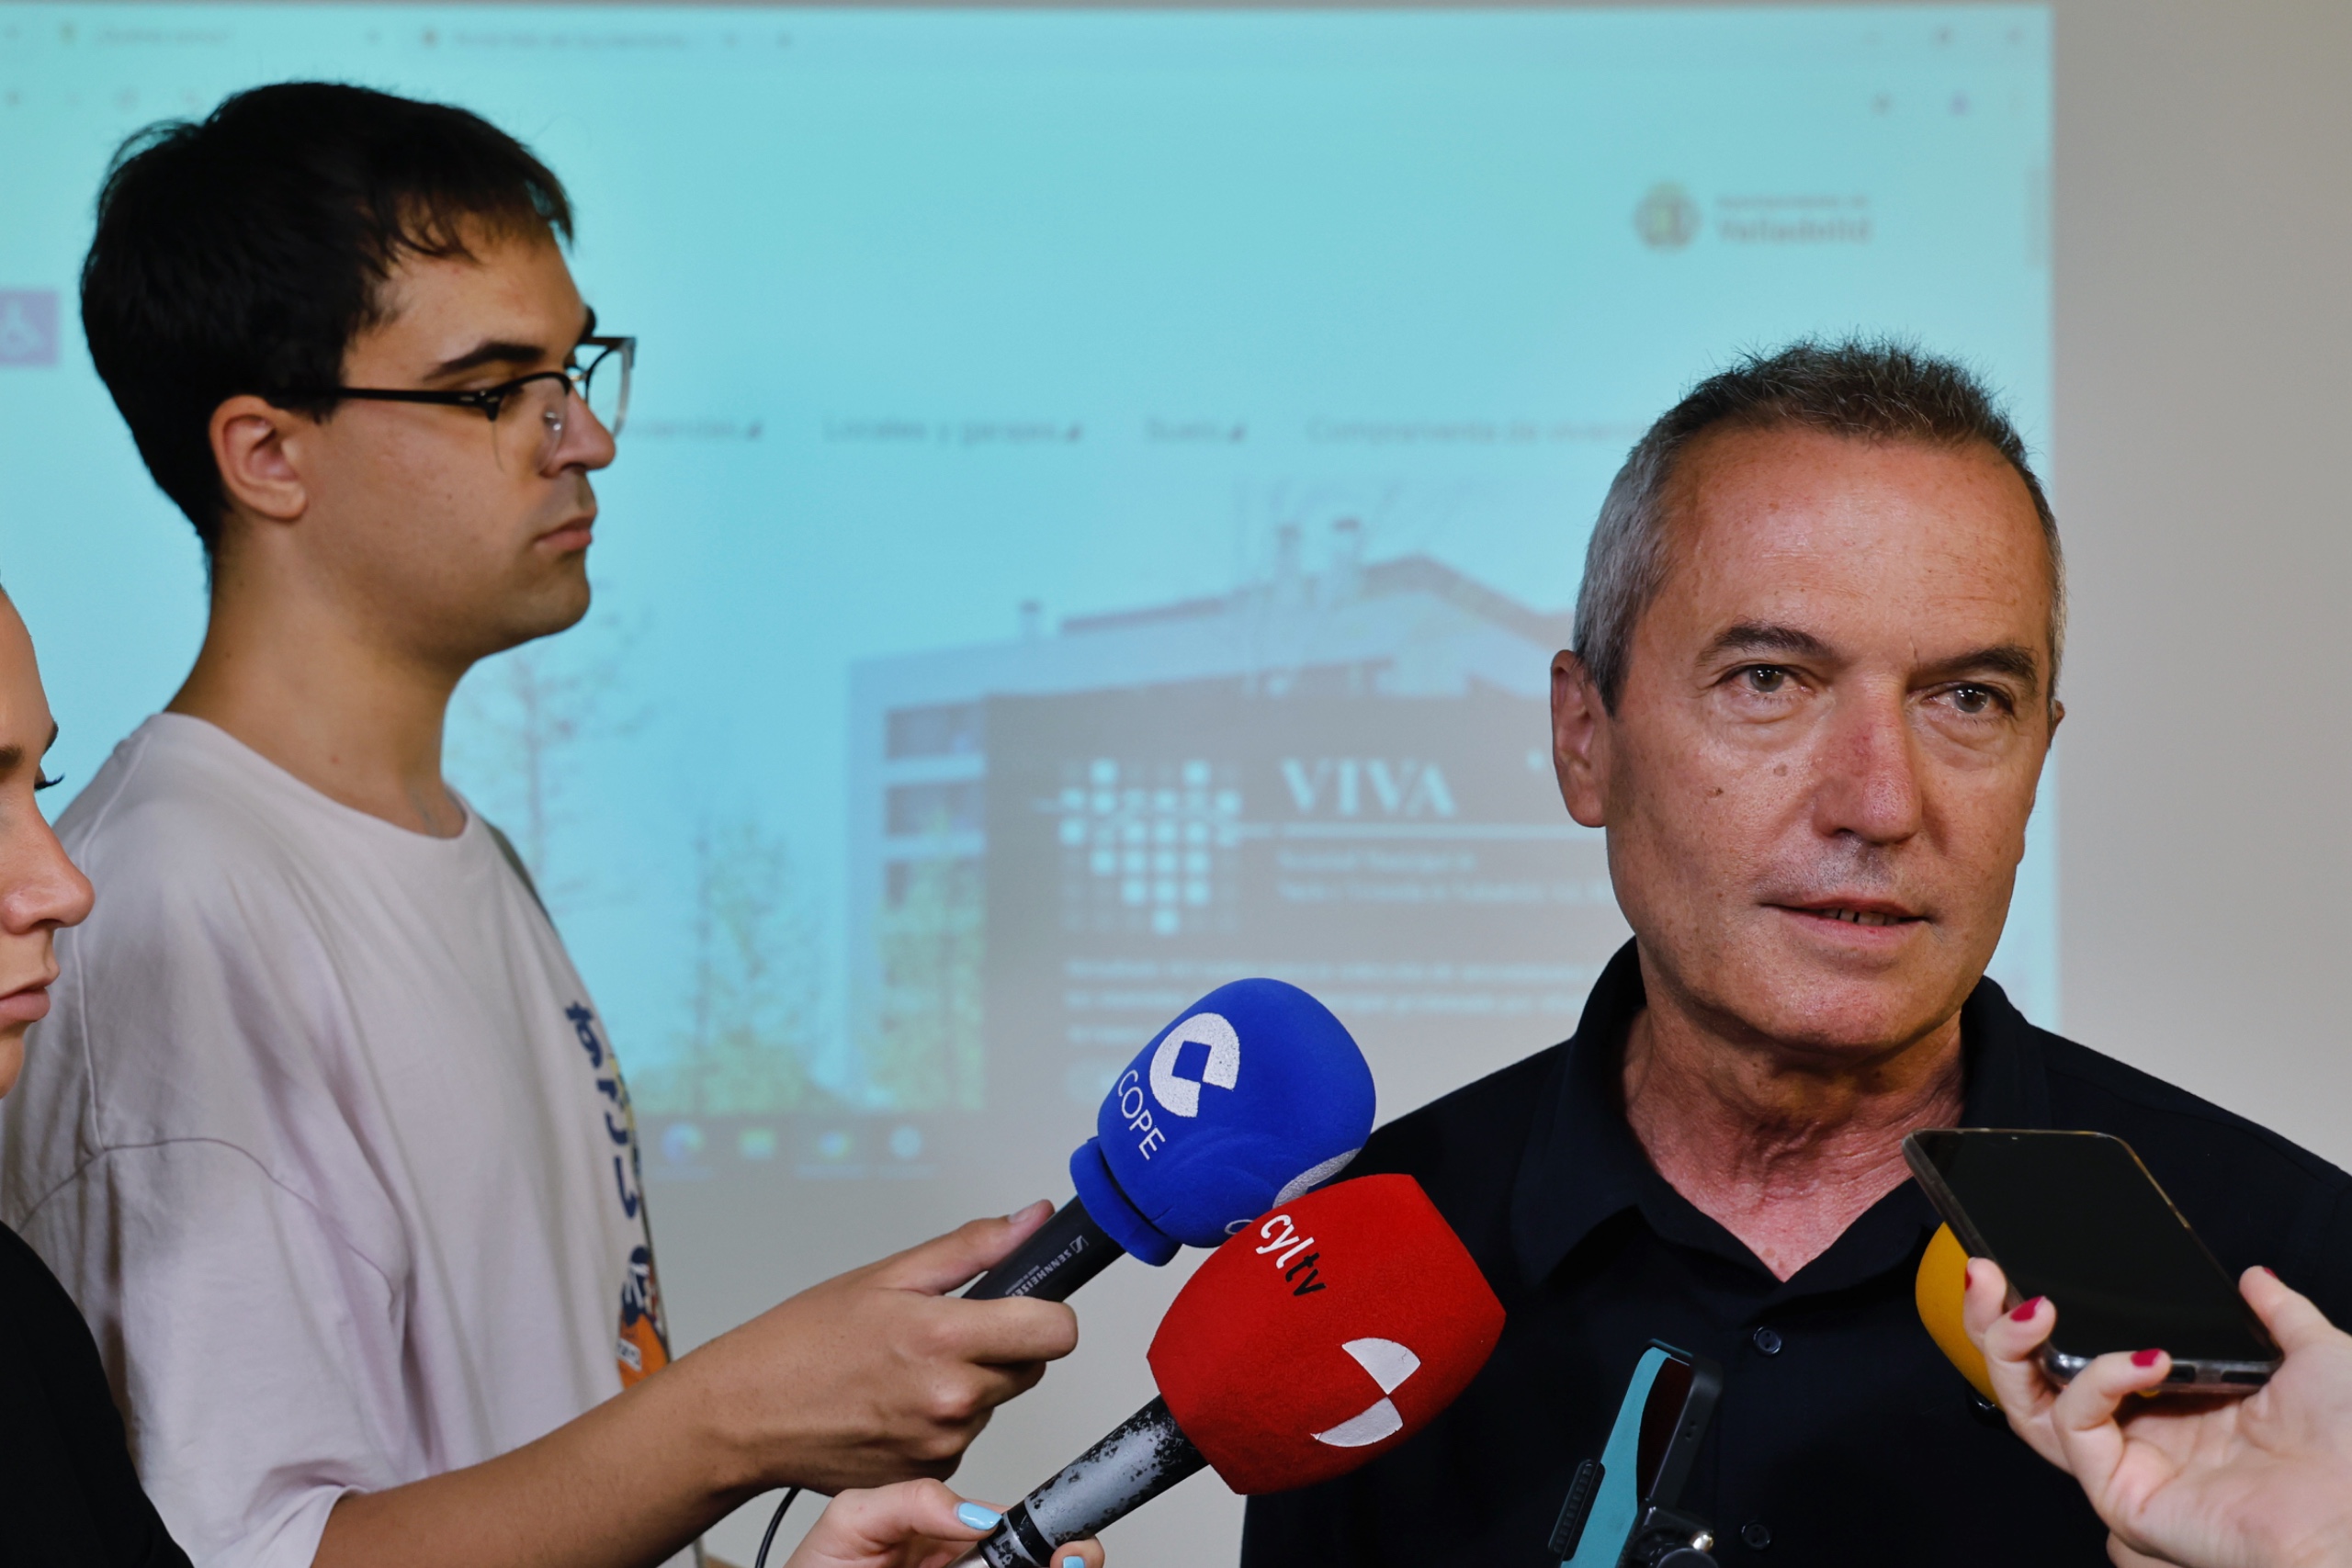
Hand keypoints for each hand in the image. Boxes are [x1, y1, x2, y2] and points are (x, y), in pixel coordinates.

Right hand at [678, 1203, 1081, 1494]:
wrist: (747, 1413)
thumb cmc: (803, 1341)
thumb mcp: (888, 1274)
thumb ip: (974, 1247)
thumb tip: (1033, 1221)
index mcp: (946, 1338)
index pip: (1058, 1332)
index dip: (1047, 1311)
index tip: (1025, 1304)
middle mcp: (952, 1400)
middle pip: (1032, 1365)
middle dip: (1002, 1343)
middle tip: (943, 1330)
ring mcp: (942, 1445)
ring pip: (996, 1400)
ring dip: (969, 1382)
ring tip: (905, 1367)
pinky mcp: (929, 1474)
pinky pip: (964, 1435)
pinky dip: (943, 1418)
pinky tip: (896, 1401)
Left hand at [784, 1481, 1104, 1567]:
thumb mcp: (853, 1520)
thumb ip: (914, 1500)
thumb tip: (981, 1513)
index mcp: (951, 1535)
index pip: (1018, 1529)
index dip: (1053, 1535)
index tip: (1069, 1546)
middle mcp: (967, 1567)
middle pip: (1036, 1562)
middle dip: (1068, 1560)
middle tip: (1067, 1563)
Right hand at [1962, 1258, 2351, 1567]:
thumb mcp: (2321, 1356)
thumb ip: (2282, 1313)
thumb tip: (2254, 1278)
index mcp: (2178, 1405)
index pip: (2080, 1355)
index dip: (2039, 1314)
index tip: (2016, 1263)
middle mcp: (2143, 1436)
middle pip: (2031, 1382)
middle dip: (1992, 1325)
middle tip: (1985, 1274)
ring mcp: (2128, 1466)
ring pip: (2030, 1409)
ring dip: (2011, 1350)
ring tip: (2031, 1306)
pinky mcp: (2123, 1496)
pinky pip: (2079, 1431)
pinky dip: (2098, 1382)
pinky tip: (2140, 1359)